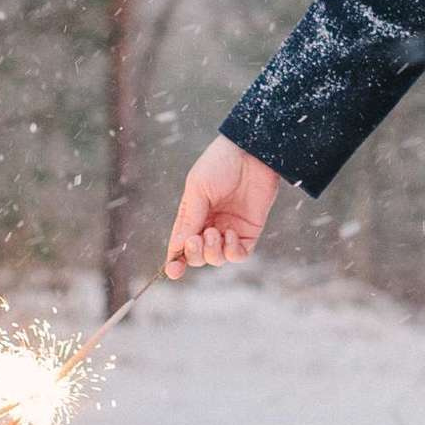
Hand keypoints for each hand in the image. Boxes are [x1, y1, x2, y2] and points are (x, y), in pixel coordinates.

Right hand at [163, 136, 281, 277]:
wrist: (252, 152)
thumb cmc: (220, 164)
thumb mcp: (198, 189)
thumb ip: (190, 218)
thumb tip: (177, 247)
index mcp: (192, 215)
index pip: (180, 244)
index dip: (175, 261)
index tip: (172, 271)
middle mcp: (209, 225)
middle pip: (197, 256)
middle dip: (194, 253)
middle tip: (197, 238)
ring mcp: (229, 229)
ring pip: (216, 258)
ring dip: (211, 251)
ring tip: (213, 233)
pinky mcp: (250, 231)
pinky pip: (239, 254)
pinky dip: (232, 251)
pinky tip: (230, 235)